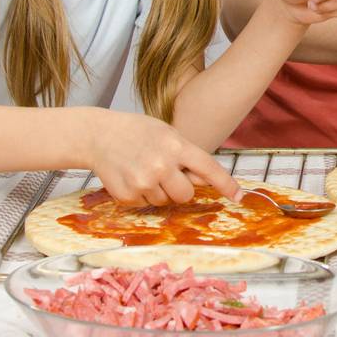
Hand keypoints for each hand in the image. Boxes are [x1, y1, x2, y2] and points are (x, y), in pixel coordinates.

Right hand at [85, 110, 241, 205]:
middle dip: (180, 189)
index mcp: (176, 146)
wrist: (98, 135)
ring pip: (165, 202)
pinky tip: (131, 176)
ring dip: (159, 191)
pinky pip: (145, 205)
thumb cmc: (136, 131)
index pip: (208, 168)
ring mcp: (143, 182)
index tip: (238, 196)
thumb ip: (186, 155)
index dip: (225, 184)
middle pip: (186, 195)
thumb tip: (205, 180)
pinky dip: (140, 195)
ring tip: (143, 169)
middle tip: (166, 174)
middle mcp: (162, 165)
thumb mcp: (167, 133)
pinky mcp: (127, 195)